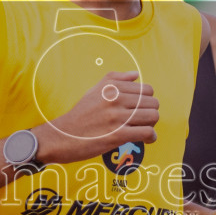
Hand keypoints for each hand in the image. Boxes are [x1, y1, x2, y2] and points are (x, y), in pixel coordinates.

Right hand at [35, 72, 158, 164]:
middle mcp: (115, 99)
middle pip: (153, 103)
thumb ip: (116, 79)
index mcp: (112, 86)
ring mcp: (117, 117)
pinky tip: (145, 140)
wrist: (63, 136)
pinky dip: (150, 137)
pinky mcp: (117, 135)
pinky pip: (146, 132)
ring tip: (143, 130)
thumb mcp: (94, 90)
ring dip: (151, 125)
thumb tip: (136, 74)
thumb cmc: (80, 114)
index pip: (147, 89)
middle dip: (150, 113)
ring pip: (153, 117)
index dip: (147, 100)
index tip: (140, 109)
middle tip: (141, 122)